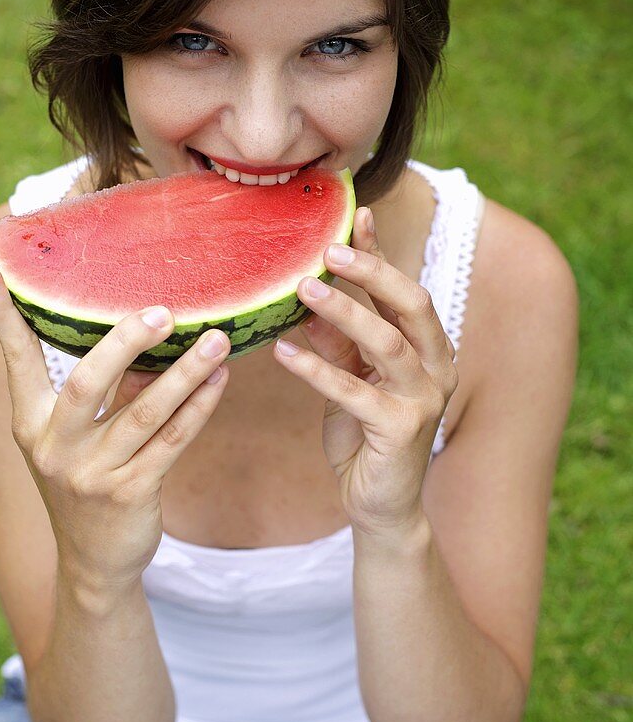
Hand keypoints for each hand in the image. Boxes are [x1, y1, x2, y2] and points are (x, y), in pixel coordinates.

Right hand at [0, 262, 229, 590]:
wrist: (95, 565)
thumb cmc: (88, 484)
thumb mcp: (77, 440)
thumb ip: (105, 393)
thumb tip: (148, 338)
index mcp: (30, 424)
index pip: (16, 360)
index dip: (2, 317)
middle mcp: (54, 447)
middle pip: (87, 381)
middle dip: (126, 342)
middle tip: (164, 310)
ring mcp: (92, 475)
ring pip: (145, 412)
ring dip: (185, 372)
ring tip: (217, 339)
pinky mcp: (130, 495)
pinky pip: (172, 442)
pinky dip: (199, 408)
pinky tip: (219, 382)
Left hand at [273, 207, 457, 535]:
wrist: (382, 506)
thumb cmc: (366, 437)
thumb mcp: (351, 379)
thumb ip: (339, 341)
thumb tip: (309, 296)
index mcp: (430, 348)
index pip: (404, 291)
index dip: (380, 253)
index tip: (355, 216)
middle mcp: (437, 367)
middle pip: (411, 304)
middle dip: (372, 271)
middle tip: (329, 250)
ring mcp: (425, 398)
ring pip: (387, 342)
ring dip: (344, 312)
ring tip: (302, 289)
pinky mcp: (403, 429)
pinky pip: (355, 391)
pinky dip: (317, 370)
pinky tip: (283, 352)